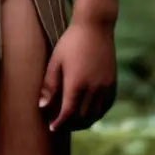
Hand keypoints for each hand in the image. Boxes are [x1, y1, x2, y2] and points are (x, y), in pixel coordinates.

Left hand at [38, 18, 116, 132]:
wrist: (95, 26)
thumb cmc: (70, 42)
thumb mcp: (55, 61)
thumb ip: (49, 85)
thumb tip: (41, 106)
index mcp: (77, 83)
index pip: (68, 113)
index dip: (59, 123)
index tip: (52, 128)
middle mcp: (93, 88)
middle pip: (82, 116)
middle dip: (70, 124)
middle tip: (60, 126)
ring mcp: (105, 85)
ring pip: (95, 113)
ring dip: (84, 122)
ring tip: (73, 123)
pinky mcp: (112, 81)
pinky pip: (106, 105)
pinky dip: (97, 113)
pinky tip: (89, 113)